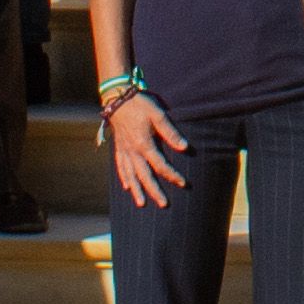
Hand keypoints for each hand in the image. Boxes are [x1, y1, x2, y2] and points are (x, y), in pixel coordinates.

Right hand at [106, 90, 190, 208]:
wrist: (118, 99)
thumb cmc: (140, 105)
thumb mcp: (158, 115)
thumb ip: (170, 132)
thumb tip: (185, 147)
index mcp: (144, 144)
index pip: (161, 165)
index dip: (172, 175)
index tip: (183, 183)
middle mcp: (133, 152)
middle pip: (145, 176)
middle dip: (154, 191)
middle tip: (164, 204)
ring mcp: (124, 151)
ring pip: (130, 175)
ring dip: (137, 190)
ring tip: (141, 204)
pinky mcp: (119, 148)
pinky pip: (121, 167)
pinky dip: (124, 178)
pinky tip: (127, 186)